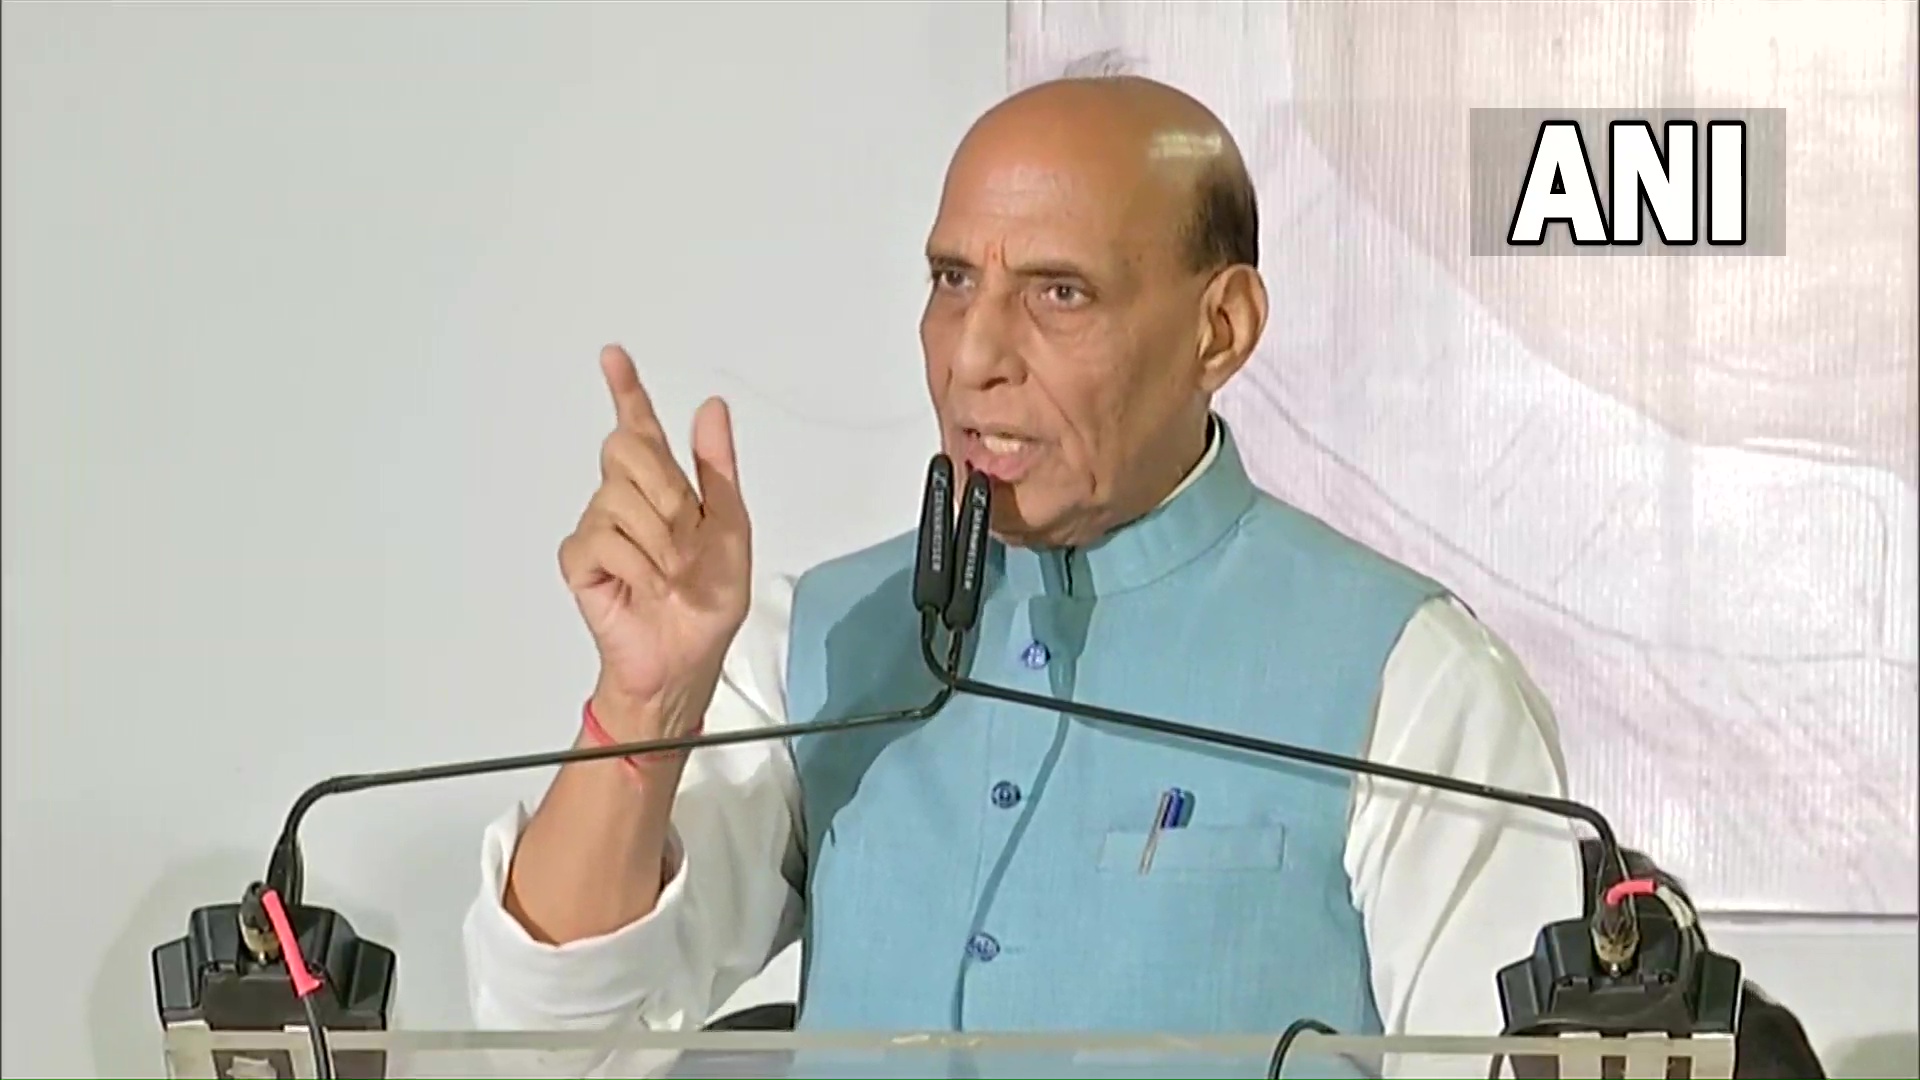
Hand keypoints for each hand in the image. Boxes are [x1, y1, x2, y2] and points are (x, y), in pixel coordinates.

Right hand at [558, 345, 752, 741]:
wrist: (687, 659)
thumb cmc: (706, 603)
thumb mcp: (731, 528)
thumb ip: (718, 467)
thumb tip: (711, 408)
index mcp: (662, 488)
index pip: (639, 427)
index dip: (626, 390)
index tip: (614, 356)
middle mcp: (624, 500)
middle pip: (627, 450)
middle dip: (668, 493)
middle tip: (687, 538)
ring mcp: (598, 529)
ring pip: (619, 499)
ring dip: (660, 542)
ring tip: (671, 574)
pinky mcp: (579, 560)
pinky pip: (604, 540)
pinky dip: (639, 567)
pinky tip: (648, 589)